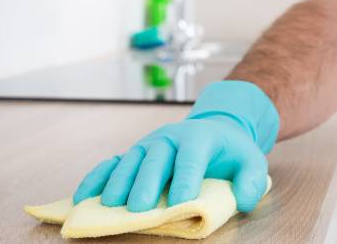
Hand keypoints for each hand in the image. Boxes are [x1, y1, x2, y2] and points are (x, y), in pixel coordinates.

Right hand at [73, 81, 279, 212]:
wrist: (216, 128)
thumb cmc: (231, 151)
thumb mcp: (252, 160)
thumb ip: (253, 180)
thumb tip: (245, 199)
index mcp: (199, 137)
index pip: (191, 158)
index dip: (186, 179)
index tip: (180, 203)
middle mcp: (170, 137)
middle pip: (156, 158)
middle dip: (147, 183)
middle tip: (141, 208)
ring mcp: (148, 143)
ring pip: (131, 160)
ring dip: (119, 182)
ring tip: (111, 205)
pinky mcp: (134, 153)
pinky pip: (112, 163)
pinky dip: (97, 178)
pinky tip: (83, 197)